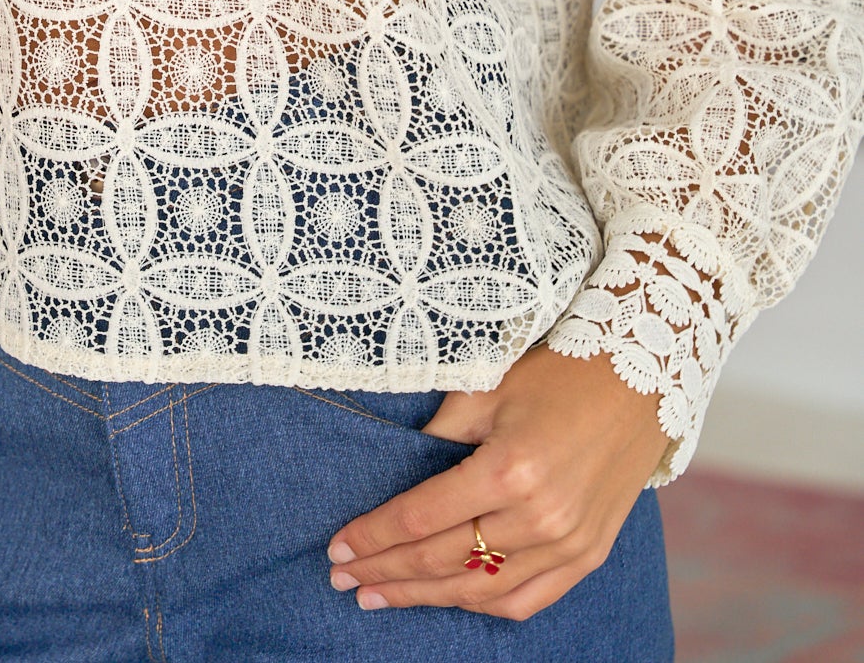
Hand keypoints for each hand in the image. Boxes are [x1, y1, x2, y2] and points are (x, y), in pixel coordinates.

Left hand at [325, 344, 670, 621]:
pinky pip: (527, 599)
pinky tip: (447, 599)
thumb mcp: (487, 389)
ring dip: (424, 597)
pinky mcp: (588, 554)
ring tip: (379, 596)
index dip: (374, 536)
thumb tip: (397, 472)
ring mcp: (568, 543)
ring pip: (480, 590)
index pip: (422, 519)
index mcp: (508, 470)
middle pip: (443, 560)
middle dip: (385, 571)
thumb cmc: (557, 374)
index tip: (337, 547)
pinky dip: (482, 604)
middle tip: (341, 577)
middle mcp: (539, 517)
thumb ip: (440, 435)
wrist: (640, 380)